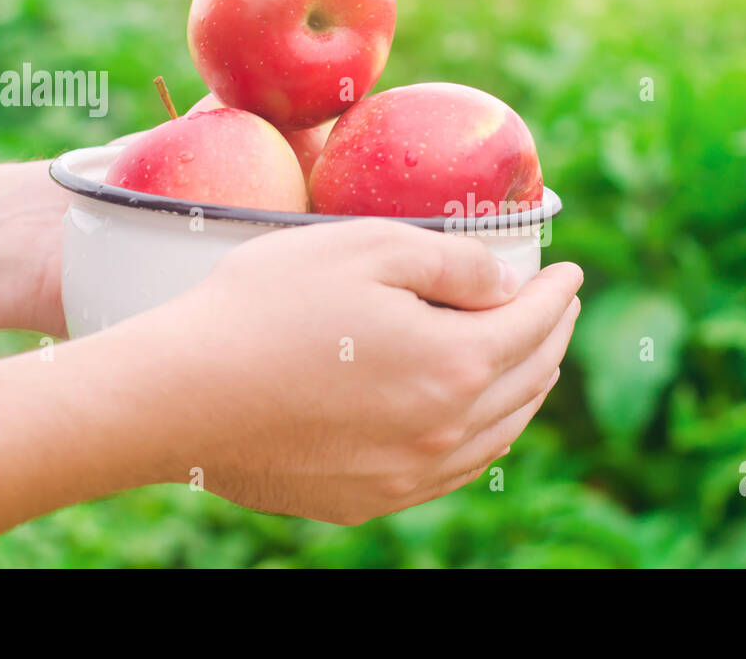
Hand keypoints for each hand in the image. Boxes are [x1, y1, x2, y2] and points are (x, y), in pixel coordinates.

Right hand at [126, 218, 582, 524]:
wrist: (177, 396)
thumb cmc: (266, 307)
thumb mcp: (368, 248)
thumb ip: (455, 262)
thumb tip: (506, 283)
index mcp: (456, 363)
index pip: (533, 322)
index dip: (557, 292)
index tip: (568, 272)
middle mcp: (446, 430)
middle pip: (528, 380)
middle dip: (551, 337)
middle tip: (557, 309)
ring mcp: (408, 473)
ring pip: (499, 433)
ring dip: (527, 390)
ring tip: (532, 361)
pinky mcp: (369, 497)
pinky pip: (454, 471)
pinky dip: (484, 437)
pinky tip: (477, 421)